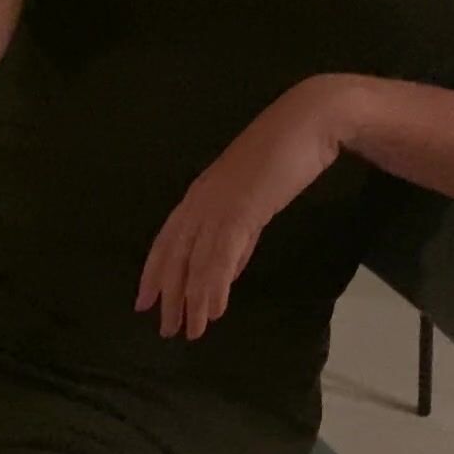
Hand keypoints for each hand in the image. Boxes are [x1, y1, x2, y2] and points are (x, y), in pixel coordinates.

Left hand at [135, 78, 350, 339]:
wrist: (308, 122)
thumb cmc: (284, 155)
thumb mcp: (254, 202)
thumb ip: (239, 237)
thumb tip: (227, 270)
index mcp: (200, 195)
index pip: (167, 240)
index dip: (153, 273)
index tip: (144, 302)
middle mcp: (200, 201)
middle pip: (174, 256)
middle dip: (168, 295)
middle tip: (165, 330)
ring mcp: (218, 205)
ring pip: (194, 262)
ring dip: (191, 301)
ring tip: (190, 331)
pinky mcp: (240, 210)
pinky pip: (219, 257)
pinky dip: (213, 287)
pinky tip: (212, 311)